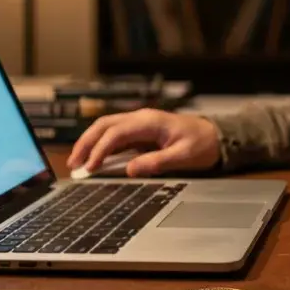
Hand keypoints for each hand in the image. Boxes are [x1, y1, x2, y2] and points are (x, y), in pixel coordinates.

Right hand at [67, 109, 220, 177]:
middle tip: (73, 165)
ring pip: (106, 129)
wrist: (215, 135)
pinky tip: (94, 161)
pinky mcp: (140, 132)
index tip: (90, 168)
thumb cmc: (202, 144)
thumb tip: (130, 170)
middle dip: (86, 144)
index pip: (116, 133)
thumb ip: (157, 162)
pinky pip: (115, 136)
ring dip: (90, 144)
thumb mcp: (183, 156)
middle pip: (104, 126)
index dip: (100, 150)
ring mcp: (139, 123)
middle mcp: (140, 118)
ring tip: (78, 163)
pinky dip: (101, 147)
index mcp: (149, 121)